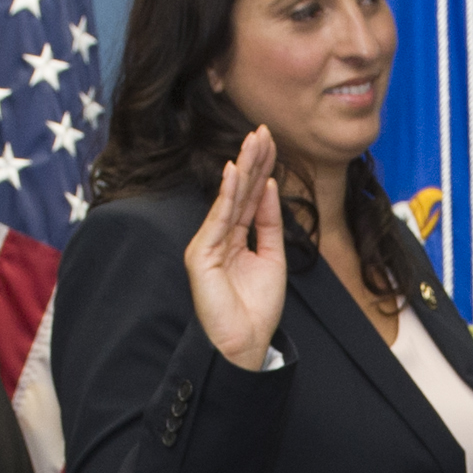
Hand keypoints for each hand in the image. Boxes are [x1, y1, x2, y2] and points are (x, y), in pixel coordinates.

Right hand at [186, 127, 284, 371]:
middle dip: (251, 160)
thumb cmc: (256, 308)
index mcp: (235, 238)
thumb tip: (270, 186)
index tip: (271, 142)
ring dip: (242, 168)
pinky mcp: (200, 254)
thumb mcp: (272, 257)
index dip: (260, 169)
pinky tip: (235, 172)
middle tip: (262, 130)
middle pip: (238, 191)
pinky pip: (218, 218)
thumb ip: (269, 222)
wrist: (245, 343)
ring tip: (253, 141)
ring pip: (229, 198)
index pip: (249, 196)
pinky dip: (227, 194)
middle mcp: (218, 236)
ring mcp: (207, 243)